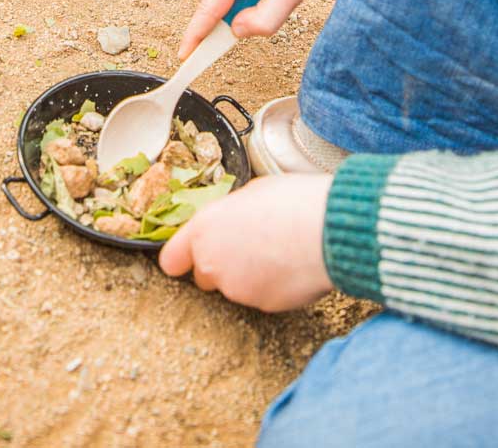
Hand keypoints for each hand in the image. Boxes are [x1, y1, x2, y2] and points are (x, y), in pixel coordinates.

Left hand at [159, 174, 333, 310]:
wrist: (326, 230)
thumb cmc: (292, 202)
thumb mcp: (252, 192)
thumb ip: (230, 213)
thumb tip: (232, 221)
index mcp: (205, 229)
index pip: (171, 259)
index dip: (181, 258)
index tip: (187, 256)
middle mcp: (213, 263)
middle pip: (203, 276)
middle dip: (220, 266)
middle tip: (247, 246)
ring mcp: (237, 289)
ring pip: (234, 287)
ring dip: (248, 275)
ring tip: (277, 251)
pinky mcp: (262, 305)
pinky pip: (260, 296)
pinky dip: (271, 285)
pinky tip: (289, 266)